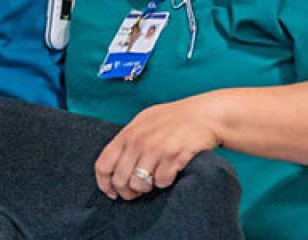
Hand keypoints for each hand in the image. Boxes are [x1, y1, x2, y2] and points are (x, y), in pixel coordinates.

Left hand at [94, 95, 220, 199]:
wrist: (204, 115)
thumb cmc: (173, 118)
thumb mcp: (144, 122)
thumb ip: (128, 139)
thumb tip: (113, 166)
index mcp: (128, 133)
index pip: (103, 164)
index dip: (104, 183)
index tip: (111, 192)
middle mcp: (138, 141)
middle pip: (120, 179)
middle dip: (126, 192)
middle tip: (136, 192)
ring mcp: (155, 149)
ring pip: (139, 185)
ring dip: (146, 188)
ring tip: (154, 179)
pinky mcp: (173, 156)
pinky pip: (161, 182)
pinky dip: (165, 181)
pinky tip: (170, 171)